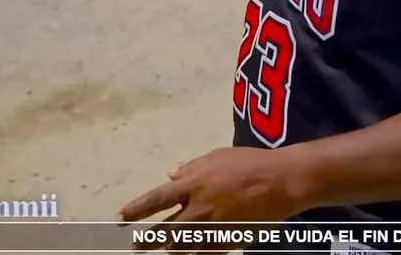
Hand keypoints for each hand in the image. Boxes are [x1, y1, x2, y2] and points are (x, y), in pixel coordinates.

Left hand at [119, 147, 309, 252]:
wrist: (280, 182)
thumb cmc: (248, 163)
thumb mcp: (216, 156)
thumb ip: (191, 166)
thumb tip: (172, 173)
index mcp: (191, 184)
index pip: (154, 200)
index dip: (135, 211)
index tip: (120, 220)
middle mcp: (197, 209)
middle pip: (163, 232)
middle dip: (146, 242)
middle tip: (137, 247)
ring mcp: (212, 228)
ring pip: (182, 248)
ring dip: (170, 251)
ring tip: (165, 253)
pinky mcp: (227, 241)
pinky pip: (205, 254)